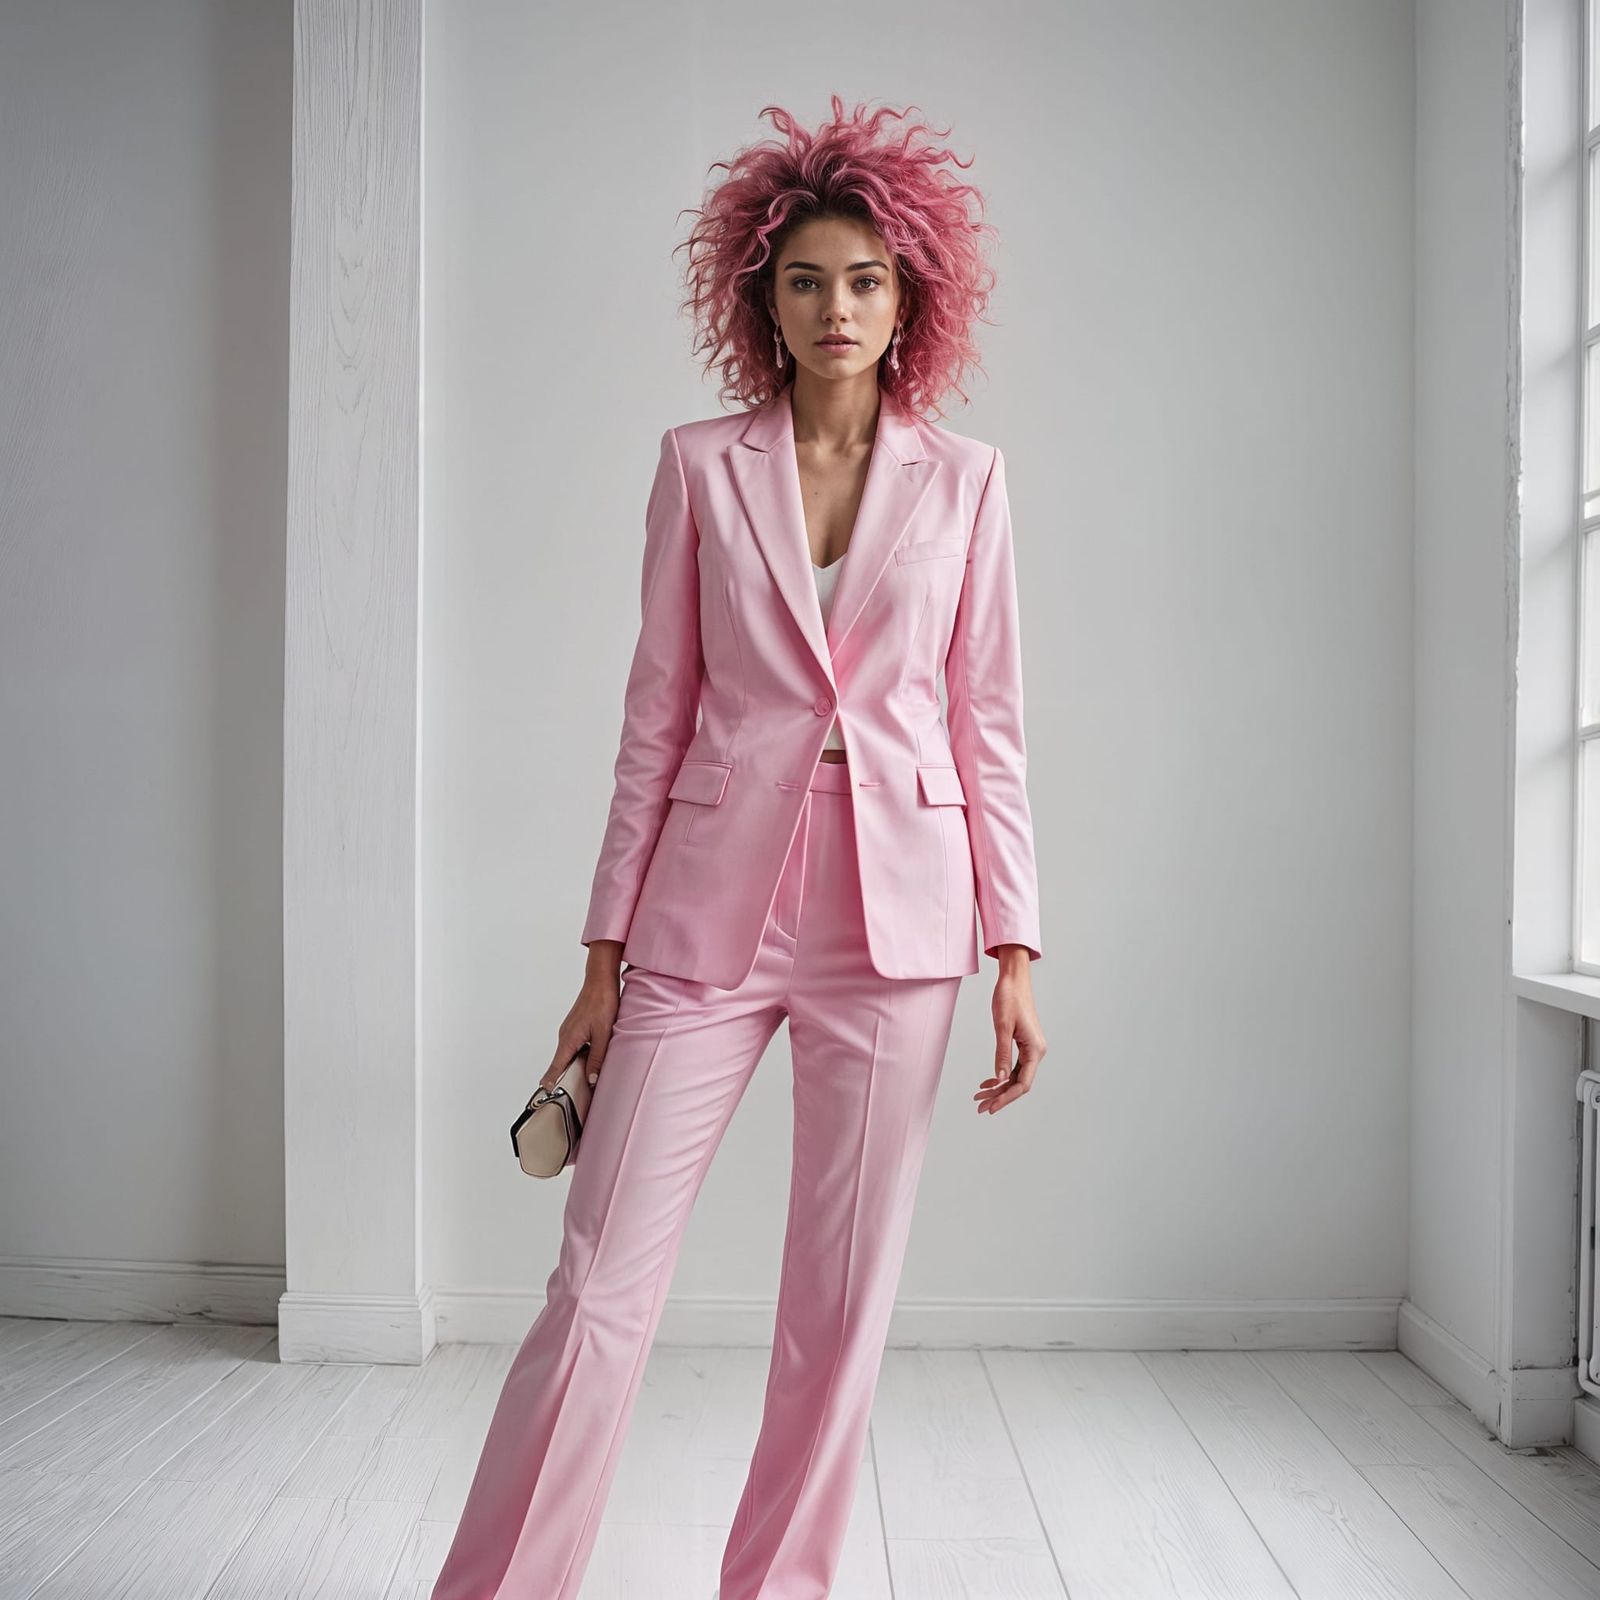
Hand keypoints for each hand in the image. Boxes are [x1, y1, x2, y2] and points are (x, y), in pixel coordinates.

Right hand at [542, 941, 623, 1090]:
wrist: (601, 982)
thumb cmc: (602, 1003)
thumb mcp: (603, 1035)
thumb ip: (597, 1058)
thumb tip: (591, 1079)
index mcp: (569, 1039)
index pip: (556, 1066)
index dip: (550, 1080)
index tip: (544, 1093)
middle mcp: (565, 1035)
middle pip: (562, 1063)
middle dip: (564, 1077)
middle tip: (570, 1093)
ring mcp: (570, 1031)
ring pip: (569, 1054)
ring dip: (574, 1066)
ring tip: (582, 1080)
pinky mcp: (576, 1027)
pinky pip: (574, 1046)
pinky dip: (579, 1055)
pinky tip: (591, 1059)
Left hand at [974, 945, 1045, 1114]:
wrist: (1014, 979)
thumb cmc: (1009, 998)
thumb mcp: (1002, 1027)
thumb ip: (1002, 1054)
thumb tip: (1000, 1079)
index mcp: (1035, 1049)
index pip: (1023, 1083)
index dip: (1006, 1098)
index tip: (990, 1107)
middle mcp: (1037, 1051)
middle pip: (1019, 1083)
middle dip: (1000, 1096)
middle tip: (979, 1106)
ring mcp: (1032, 1048)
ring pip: (1016, 1076)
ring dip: (999, 1088)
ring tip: (979, 1096)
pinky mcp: (1025, 1044)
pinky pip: (1014, 1066)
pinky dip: (1001, 1075)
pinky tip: (988, 1082)